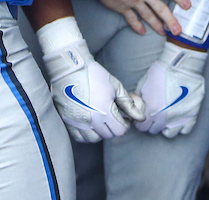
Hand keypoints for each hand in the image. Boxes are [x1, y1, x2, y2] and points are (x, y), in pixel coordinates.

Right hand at [37, 18, 144, 142]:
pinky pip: (79, 137)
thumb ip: (128, 104)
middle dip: (113, 127)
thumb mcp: (115, 87)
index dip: (125, 124)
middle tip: (113, 116)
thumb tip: (140, 117)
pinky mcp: (67, 121)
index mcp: (105, 111)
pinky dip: (86, 133)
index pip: (120, 130)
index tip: (124, 117)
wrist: (70, 68)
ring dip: (99, 132)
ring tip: (101, 120)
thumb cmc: (94, 74)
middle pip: (108, 135)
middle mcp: (91, 120)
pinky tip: (89, 123)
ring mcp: (78, 122)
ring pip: (93, 139)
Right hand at [98, 0, 189, 35]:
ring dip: (157, 26)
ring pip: (148, 16)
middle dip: (170, 20)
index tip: (188, 6)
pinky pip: (131, 19)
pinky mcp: (122, 7)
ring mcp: (133, 2)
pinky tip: (142, 32)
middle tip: (178, 31)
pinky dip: (137, 26)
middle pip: (160, 8)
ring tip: (164, 34)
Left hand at [136, 41, 206, 137]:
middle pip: (154, 131)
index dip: (140, 122)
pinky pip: (185, 130)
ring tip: (164, 119)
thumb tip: (135, 105)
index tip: (142, 116)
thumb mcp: (143, 83)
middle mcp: (165, 118)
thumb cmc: (161, 71)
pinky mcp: (192, 115)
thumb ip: (139, 98)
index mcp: (151, 110)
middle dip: (151, 124)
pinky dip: (180, 126)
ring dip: (165, 128)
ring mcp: (179, 118)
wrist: (182, 65)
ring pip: (169, 134)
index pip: (142, 127)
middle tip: (153, 115)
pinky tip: (176, 119)